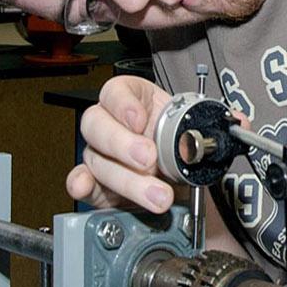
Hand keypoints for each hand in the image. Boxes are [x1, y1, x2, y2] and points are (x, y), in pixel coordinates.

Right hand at [66, 75, 177, 212]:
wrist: (184, 178)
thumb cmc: (181, 147)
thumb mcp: (190, 132)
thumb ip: (190, 131)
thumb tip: (204, 135)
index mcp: (134, 102)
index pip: (115, 92)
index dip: (123, 104)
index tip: (139, 119)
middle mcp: (111, 124)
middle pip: (97, 125)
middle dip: (122, 143)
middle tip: (149, 158)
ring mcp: (100, 154)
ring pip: (96, 159)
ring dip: (126, 179)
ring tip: (157, 194)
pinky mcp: (97, 183)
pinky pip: (82, 182)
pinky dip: (82, 185)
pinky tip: (85, 186)